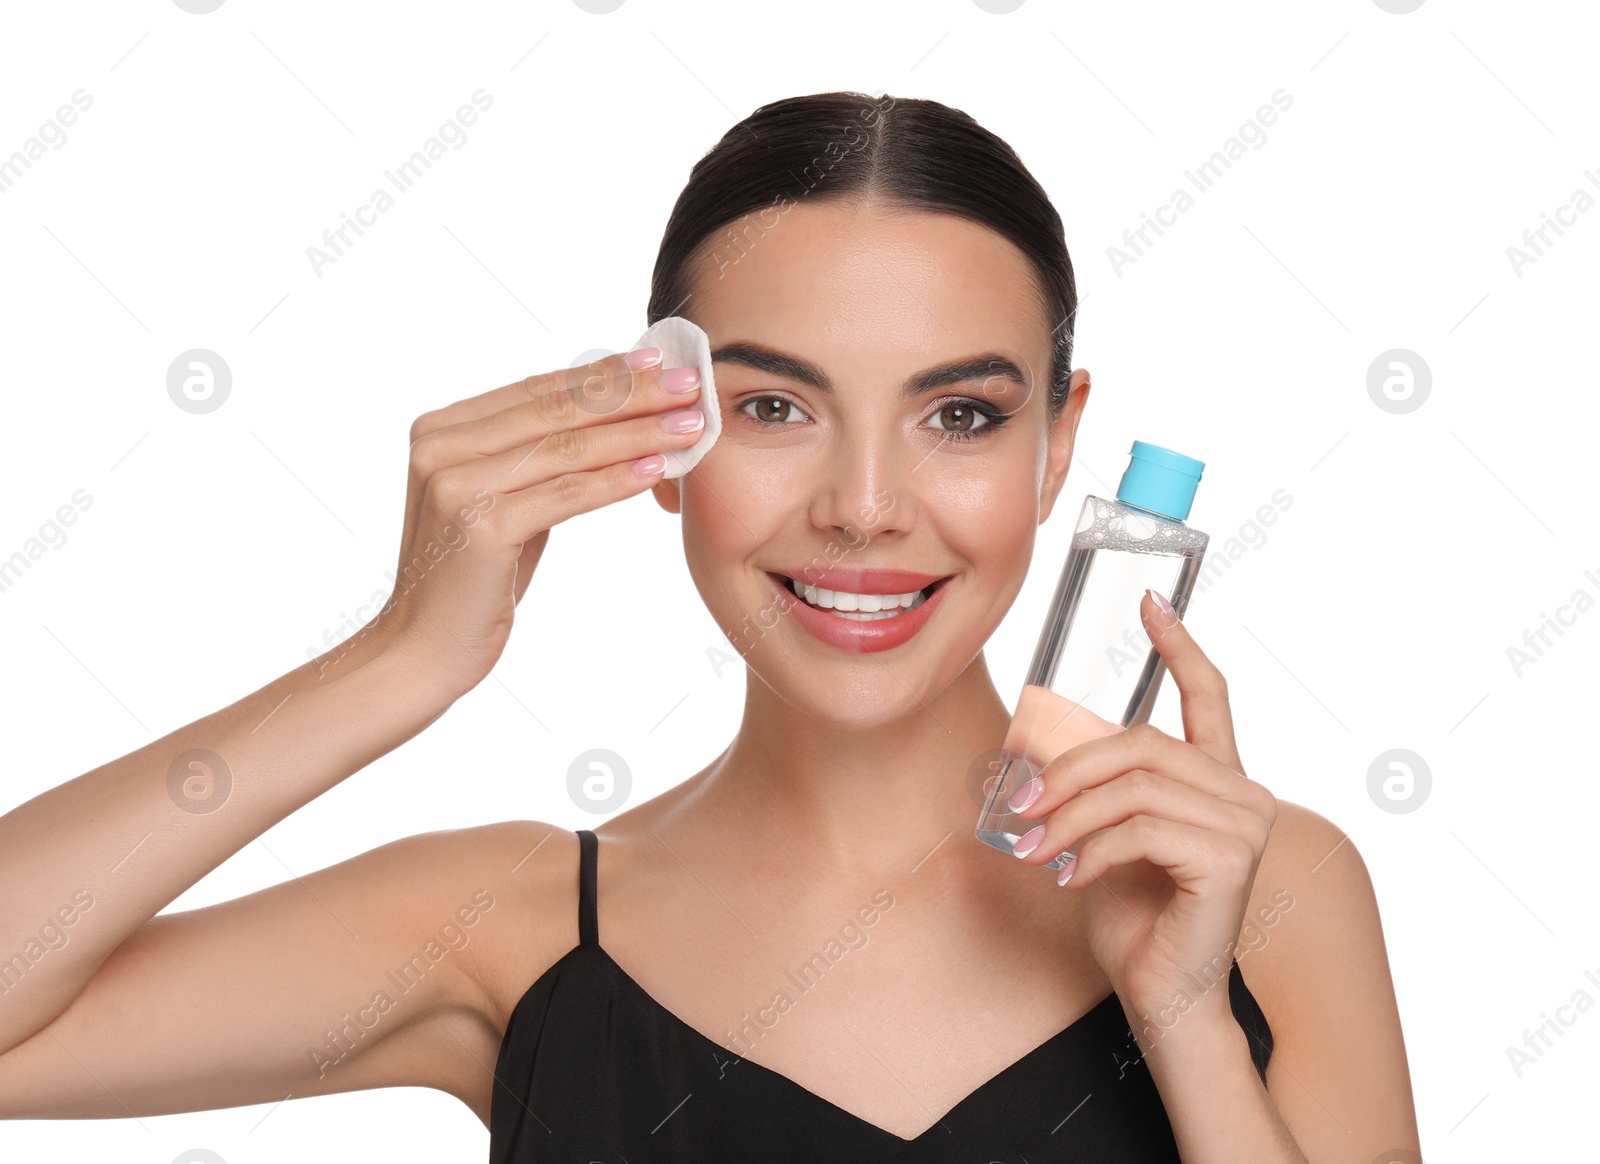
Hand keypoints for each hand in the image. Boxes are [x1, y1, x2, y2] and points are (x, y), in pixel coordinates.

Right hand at [363, 347, 704, 695]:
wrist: (422, 650)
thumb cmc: (474, 578)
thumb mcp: (504, 502)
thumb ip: (538, 457)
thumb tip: (610, 410)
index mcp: (442, 429)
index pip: (539, 389)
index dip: (603, 373)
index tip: (658, 360)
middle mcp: (441, 446)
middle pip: (557, 409)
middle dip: (632, 394)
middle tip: (690, 382)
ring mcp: (457, 484)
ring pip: (567, 448)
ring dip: (638, 433)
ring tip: (690, 424)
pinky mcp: (480, 526)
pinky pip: (566, 494)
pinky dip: (617, 480)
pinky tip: (658, 469)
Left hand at [1008, 589, 1277, 1028]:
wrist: (1162, 997)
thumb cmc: (1135, 919)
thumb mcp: (1103, 835)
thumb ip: (1093, 788)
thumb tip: (1036, 750)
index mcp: (1217, 780)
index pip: (1208, 696)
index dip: (1180, 645)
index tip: (1150, 600)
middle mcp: (1243, 793)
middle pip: (1142, 743)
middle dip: (1070, 770)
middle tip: (1022, 805)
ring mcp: (1246, 824)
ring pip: (1134, 785)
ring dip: (1070, 815)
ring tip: (1037, 849)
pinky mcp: (1232, 858)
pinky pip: (1140, 827)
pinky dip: (1092, 848)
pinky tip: (1070, 877)